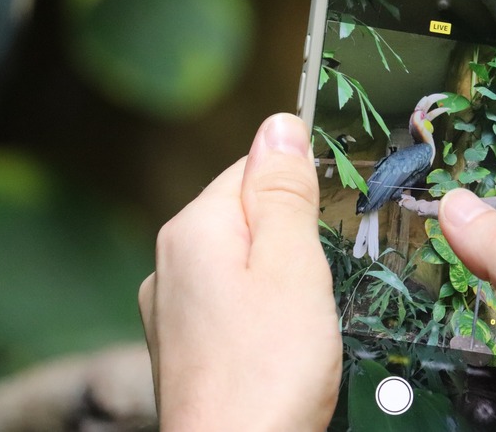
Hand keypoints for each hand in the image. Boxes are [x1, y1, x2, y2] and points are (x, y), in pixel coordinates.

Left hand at [138, 114, 341, 431]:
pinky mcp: (181, 343)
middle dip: (288, 237)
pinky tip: (275, 341)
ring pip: (238, 261)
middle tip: (316, 284)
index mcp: (194, 229)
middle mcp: (170, 261)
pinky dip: (257, 308)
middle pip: (243, 215)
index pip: (250, 167)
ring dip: (275, 275)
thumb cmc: (269, 370)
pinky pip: (227, 300)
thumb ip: (283, 193)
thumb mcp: (293, 266)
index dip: (298, 191)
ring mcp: (170, 306)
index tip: (326, 229)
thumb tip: (279, 124)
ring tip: (299, 318)